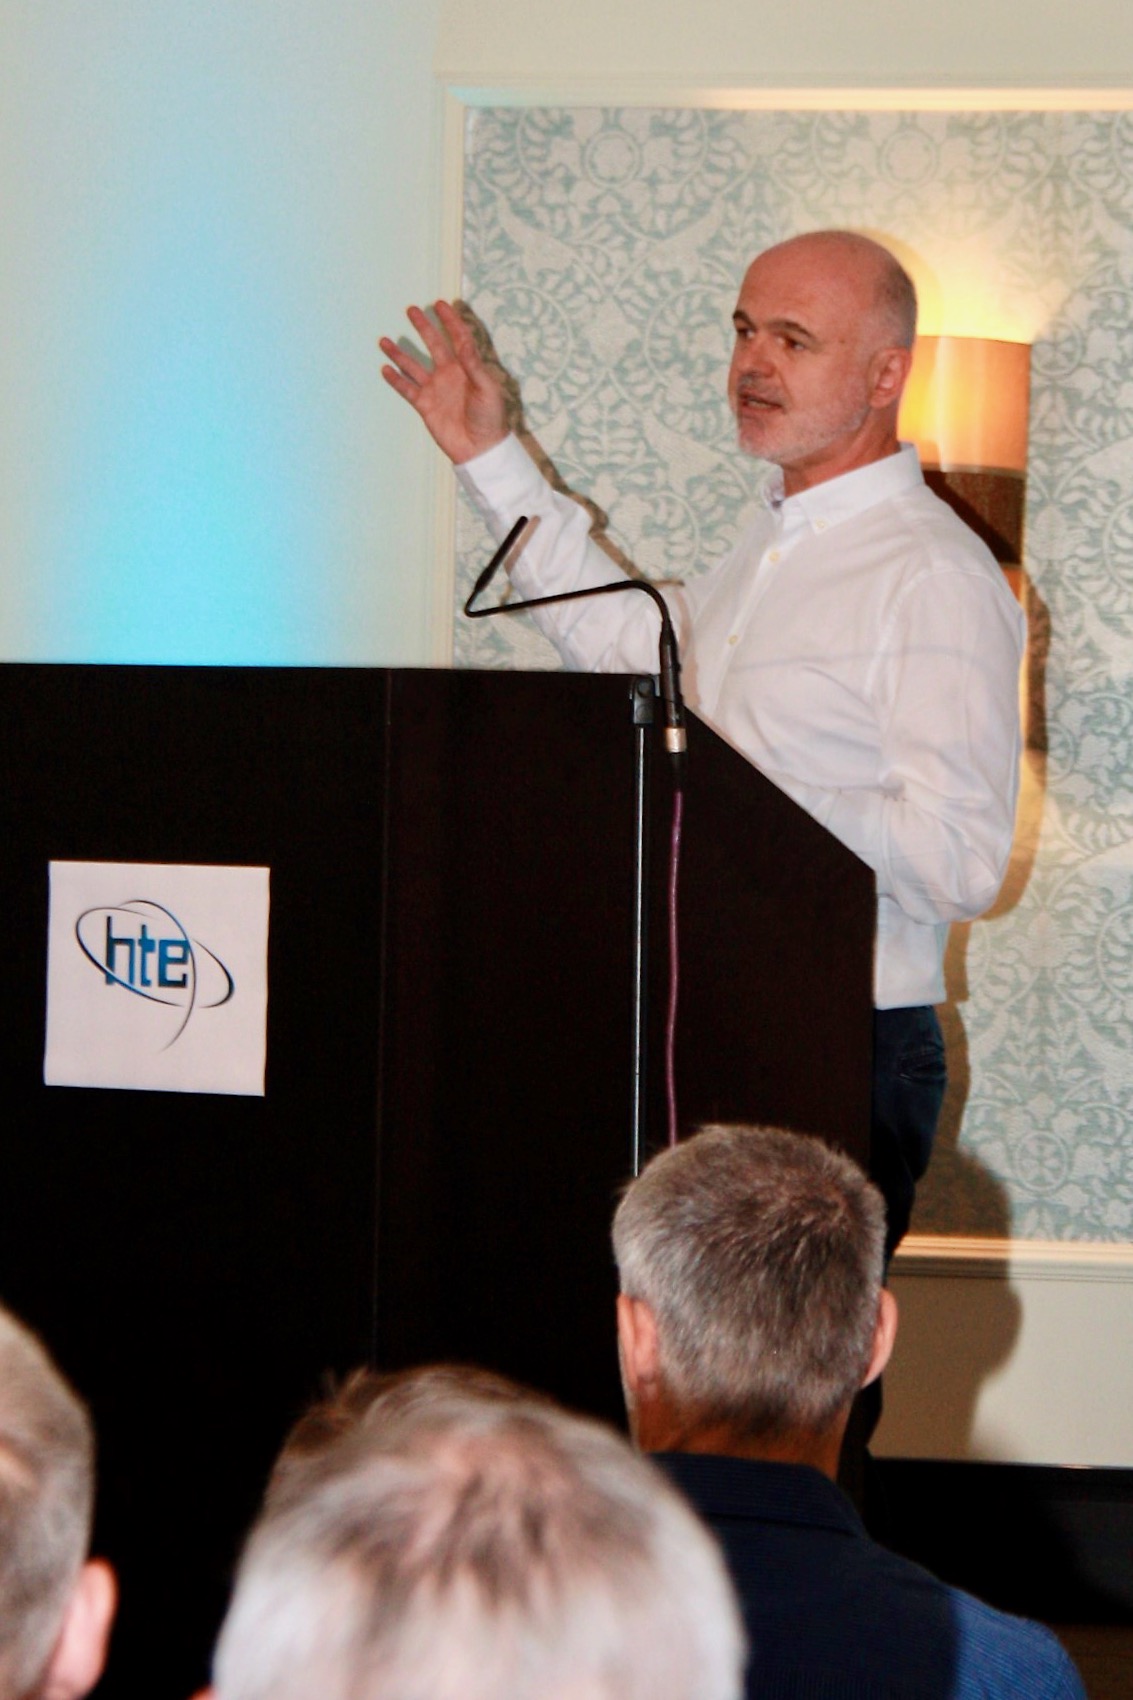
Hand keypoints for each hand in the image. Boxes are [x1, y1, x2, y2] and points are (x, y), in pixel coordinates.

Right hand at [379, 300, 508, 464]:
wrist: (480, 448)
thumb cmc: (490, 418)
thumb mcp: (486, 389)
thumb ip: (474, 365)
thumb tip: (464, 342)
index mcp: (467, 367)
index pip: (458, 338)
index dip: (450, 321)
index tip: (440, 304)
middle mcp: (449, 374)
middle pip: (433, 345)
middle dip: (423, 327)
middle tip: (411, 309)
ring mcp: (436, 389)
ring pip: (413, 366)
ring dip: (399, 354)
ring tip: (383, 340)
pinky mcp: (425, 406)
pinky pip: (407, 389)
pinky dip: (395, 380)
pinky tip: (385, 369)